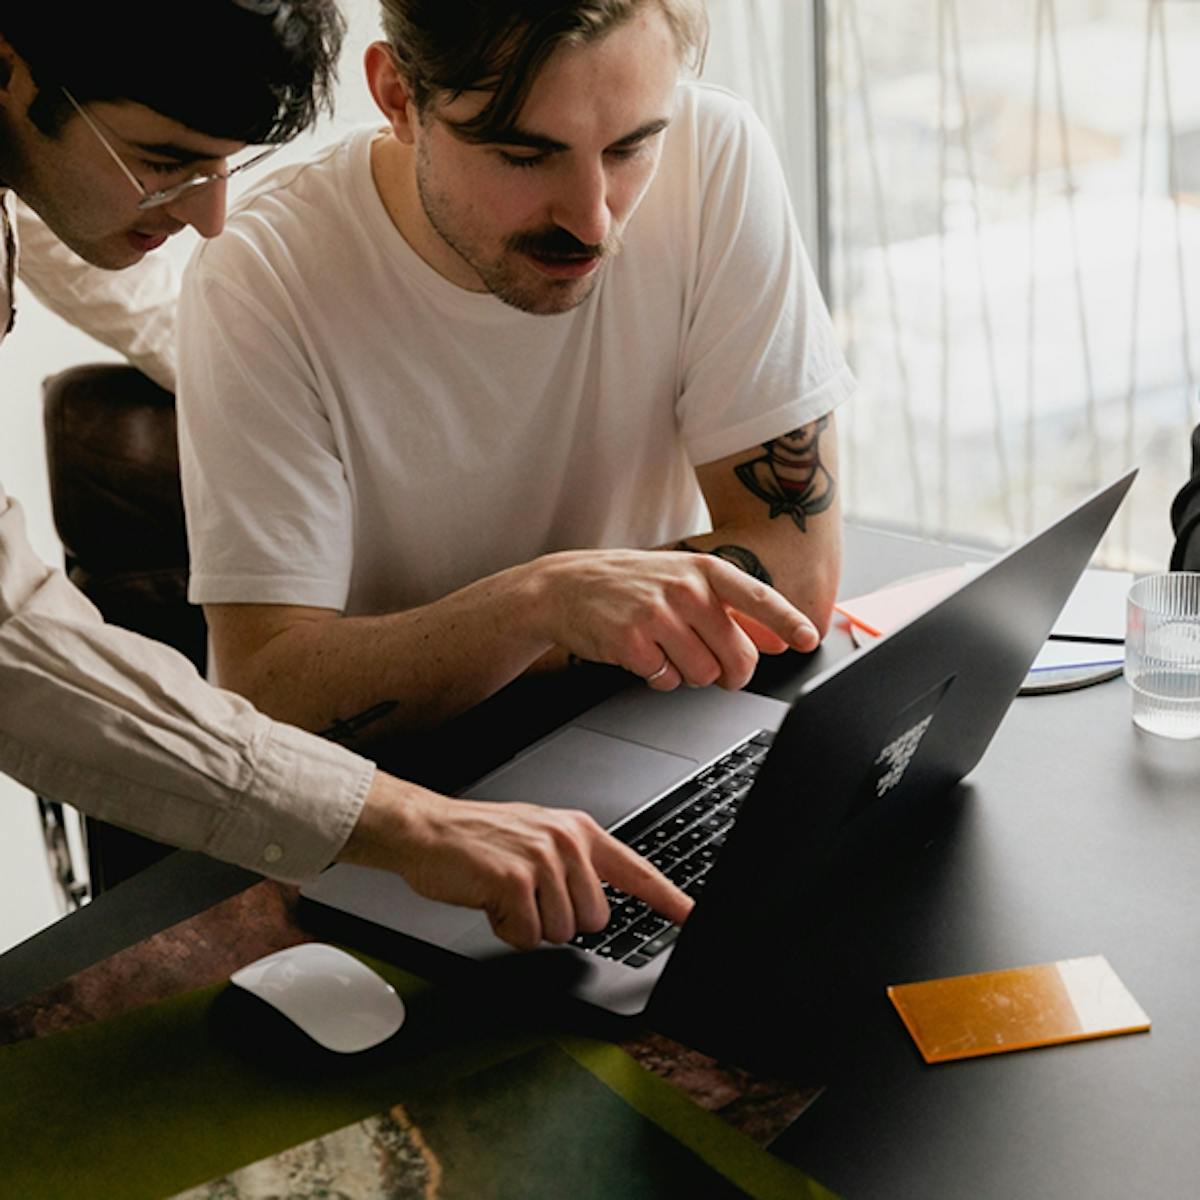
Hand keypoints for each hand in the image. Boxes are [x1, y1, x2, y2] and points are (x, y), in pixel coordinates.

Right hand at [339, 773, 692, 950]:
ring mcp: (542, 859)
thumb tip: (597, 903)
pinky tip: (490, 901)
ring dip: (528, 925)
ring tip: (504, 893)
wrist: (427, 828)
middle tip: (525, 895)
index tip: (692, 918)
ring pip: (561, 932)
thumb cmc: (478, 840)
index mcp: (579, 832)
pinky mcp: (515, 880)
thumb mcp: (538, 839)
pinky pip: (527, 936)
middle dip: (558, 920)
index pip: (636, 871)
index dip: (668, 900)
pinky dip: (505, 930)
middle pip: (594, 920)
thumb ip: (574, 865)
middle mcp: (567, 841)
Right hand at [530, 549, 818, 690]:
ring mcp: (657, 615)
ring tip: (667, 651)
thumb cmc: (630, 584)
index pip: (758, 597)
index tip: (807, 639)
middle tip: (718, 670)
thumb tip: (777, 639)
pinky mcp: (632, 642)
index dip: (787, 622)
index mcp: (703, 570)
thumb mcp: (683, 582)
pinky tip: (643, 655)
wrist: (565, 586)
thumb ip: (732, 609)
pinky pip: (667, 682)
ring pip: (704, 675)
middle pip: (737, 655)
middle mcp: (684, 589)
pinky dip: (659, 677)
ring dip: (690, 674)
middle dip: (731, 673)